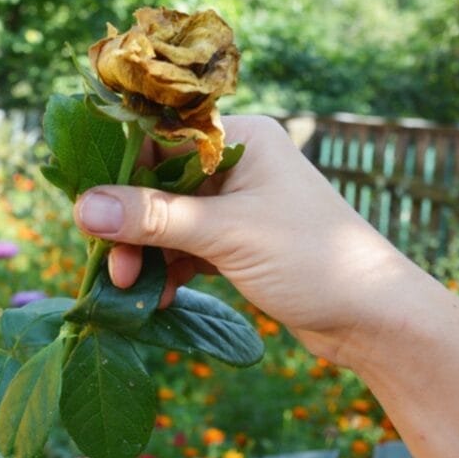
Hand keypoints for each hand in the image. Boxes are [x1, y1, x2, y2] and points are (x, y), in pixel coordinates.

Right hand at [73, 115, 421, 364]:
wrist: (374, 318)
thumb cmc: (311, 260)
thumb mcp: (226, 235)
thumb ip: (153, 219)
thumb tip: (84, 207)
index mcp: (243, 139)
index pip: (159, 142)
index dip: (120, 177)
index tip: (88, 215)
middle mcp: (240, 164)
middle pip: (159, 185)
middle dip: (130, 227)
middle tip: (111, 268)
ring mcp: (240, 206)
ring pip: (170, 222)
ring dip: (147, 254)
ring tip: (129, 289)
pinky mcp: (241, 244)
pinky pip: (188, 249)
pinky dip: (170, 271)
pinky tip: (158, 298)